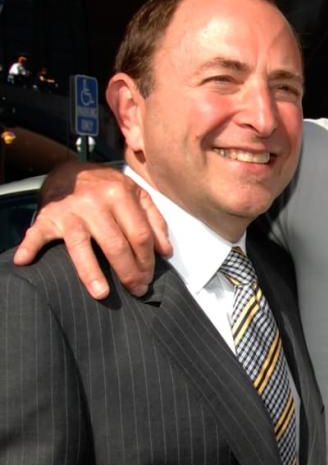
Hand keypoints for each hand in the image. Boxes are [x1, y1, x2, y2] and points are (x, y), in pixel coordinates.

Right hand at [13, 162, 171, 298]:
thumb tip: (166, 252)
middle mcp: (95, 203)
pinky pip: (36, 234)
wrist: (69, 170)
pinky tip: (24, 261)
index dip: (148, 260)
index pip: (140, 235)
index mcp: (120, 195)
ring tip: (102, 294)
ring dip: (92, 273)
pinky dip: (29, 247)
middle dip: (129, 272)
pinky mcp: (46, 217)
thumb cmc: (107, 187)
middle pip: (116, 244)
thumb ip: (154, 221)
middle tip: (136, 290)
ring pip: (82, 247)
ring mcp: (69, 211)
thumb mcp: (136, 195)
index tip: (150, 278)